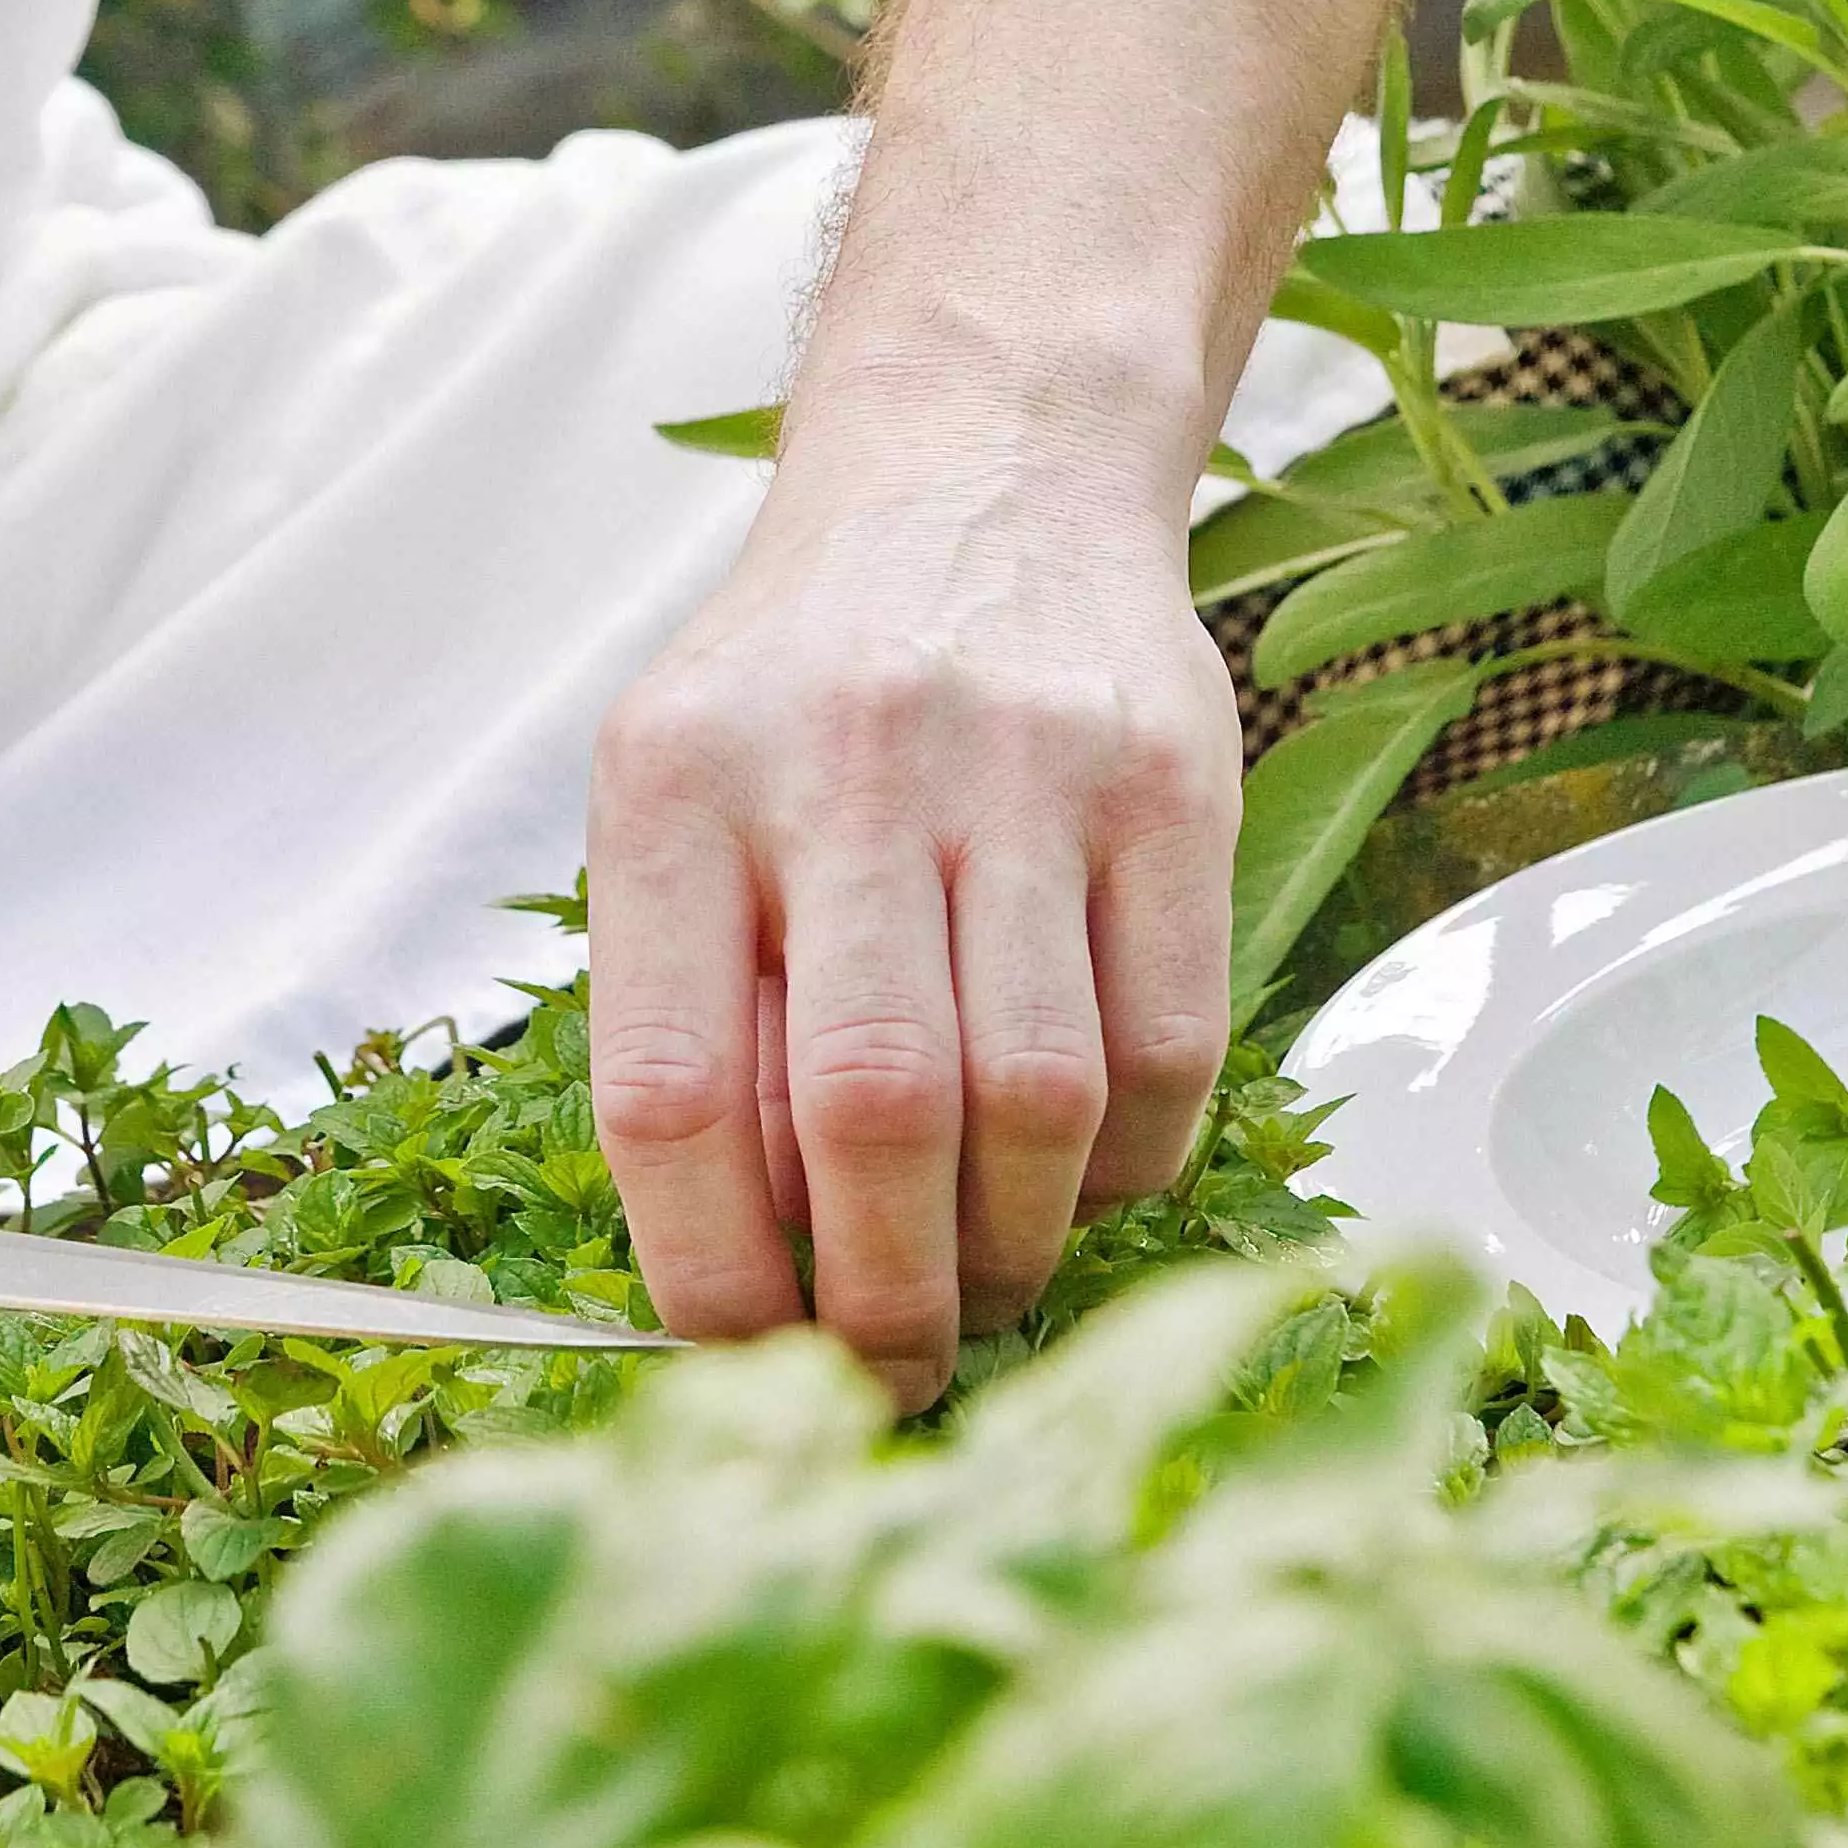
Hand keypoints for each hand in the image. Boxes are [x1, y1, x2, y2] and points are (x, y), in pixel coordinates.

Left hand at [589, 430, 1240, 1410]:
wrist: (981, 477)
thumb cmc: (801, 693)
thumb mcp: (677, 806)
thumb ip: (696, 1012)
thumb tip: (760, 1268)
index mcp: (676, 788)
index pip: (670, 1093)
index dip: (707, 1272)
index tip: (741, 1356)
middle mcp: (846, 767)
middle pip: (875, 1112)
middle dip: (886, 1300)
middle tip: (895, 1370)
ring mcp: (1027, 772)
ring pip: (1038, 1101)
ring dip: (1014, 1248)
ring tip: (987, 1279)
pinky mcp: (1177, 788)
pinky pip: (1170, 1052)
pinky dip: (1124, 1164)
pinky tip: (1076, 1163)